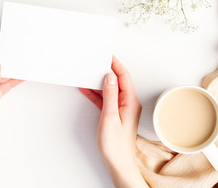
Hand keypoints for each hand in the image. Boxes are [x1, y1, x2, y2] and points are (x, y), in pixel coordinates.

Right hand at [79, 57, 147, 187]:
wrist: (118, 162)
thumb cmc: (116, 144)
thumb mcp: (110, 116)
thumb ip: (110, 95)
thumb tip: (110, 77)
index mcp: (130, 101)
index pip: (124, 77)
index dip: (116, 65)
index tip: (107, 55)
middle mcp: (128, 103)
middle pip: (118, 81)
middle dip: (106, 71)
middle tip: (95, 62)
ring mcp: (122, 108)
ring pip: (110, 90)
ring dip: (99, 82)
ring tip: (87, 74)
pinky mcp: (115, 114)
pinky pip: (106, 99)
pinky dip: (96, 94)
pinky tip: (86, 89)